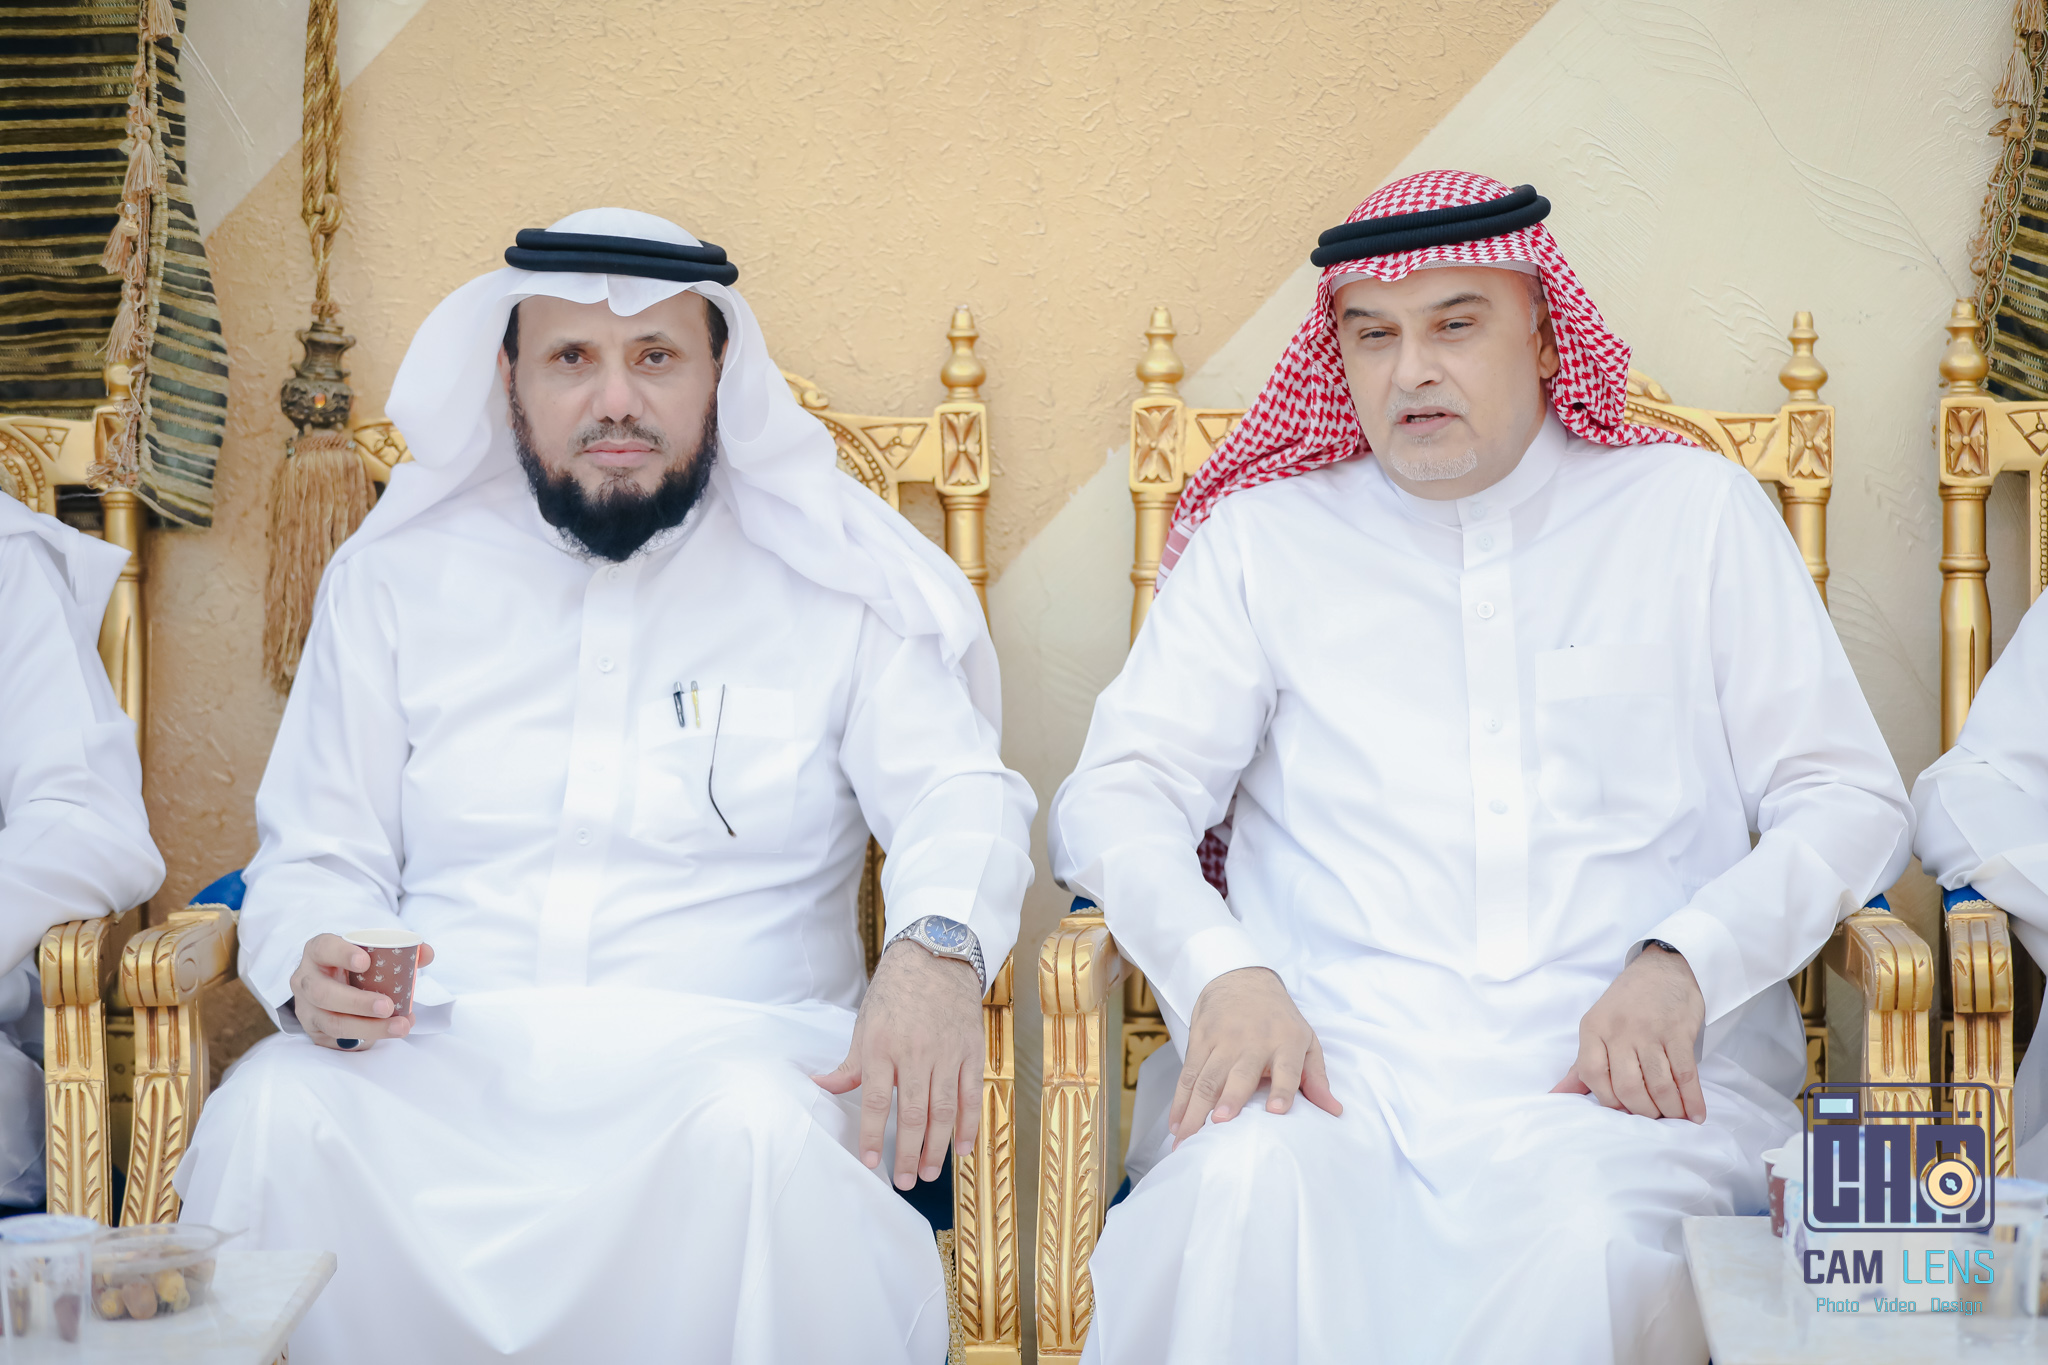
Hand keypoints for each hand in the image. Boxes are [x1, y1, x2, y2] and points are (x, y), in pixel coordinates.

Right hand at [287, 933, 434, 1051]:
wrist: (330, 990)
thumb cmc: (353, 969)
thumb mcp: (368, 955)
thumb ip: (398, 952)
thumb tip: (426, 953)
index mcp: (319, 953)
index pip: (323, 948)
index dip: (342, 954)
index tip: (366, 961)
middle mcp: (306, 979)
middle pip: (323, 993)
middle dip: (358, 1002)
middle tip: (388, 1006)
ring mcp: (307, 1008)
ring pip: (332, 1022)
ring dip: (368, 1027)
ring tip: (399, 1026)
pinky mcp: (314, 1031)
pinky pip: (337, 1040)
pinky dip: (365, 1039)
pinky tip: (385, 1036)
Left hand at [812, 940, 983, 1190]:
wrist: (936, 957)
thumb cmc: (895, 992)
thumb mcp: (865, 1023)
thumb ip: (850, 1064)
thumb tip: (821, 1087)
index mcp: (882, 1047)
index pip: (875, 1101)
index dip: (871, 1135)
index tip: (870, 1163)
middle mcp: (915, 1053)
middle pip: (911, 1114)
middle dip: (907, 1152)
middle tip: (904, 1181)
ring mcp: (947, 1053)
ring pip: (942, 1109)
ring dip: (936, 1146)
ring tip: (928, 1172)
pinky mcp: (971, 1051)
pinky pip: (971, 1094)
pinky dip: (967, 1123)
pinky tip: (962, 1147)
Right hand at [1168, 966, 1340, 1144]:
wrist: (1242, 978)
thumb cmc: (1279, 1019)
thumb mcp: (1305, 1040)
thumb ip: (1317, 1078)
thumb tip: (1334, 1111)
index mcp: (1286, 1042)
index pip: (1287, 1068)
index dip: (1283, 1089)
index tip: (1277, 1111)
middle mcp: (1253, 1040)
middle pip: (1239, 1073)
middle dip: (1229, 1098)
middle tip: (1220, 1124)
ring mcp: (1223, 1039)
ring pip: (1206, 1078)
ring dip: (1195, 1109)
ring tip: (1188, 1137)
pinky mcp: (1200, 1039)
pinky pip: (1188, 1074)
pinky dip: (1179, 1101)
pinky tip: (1176, 1124)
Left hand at [1550, 943, 1705, 1120]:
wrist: (1663, 968)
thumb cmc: (1627, 1004)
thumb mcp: (1597, 1026)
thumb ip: (1581, 1064)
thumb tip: (1557, 1095)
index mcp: (1593, 1028)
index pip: (1592, 1075)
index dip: (1608, 1100)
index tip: (1623, 1111)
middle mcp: (1619, 1030)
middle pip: (1627, 1086)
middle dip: (1643, 1111)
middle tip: (1653, 1119)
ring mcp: (1650, 1030)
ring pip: (1659, 1084)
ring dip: (1669, 1109)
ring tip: (1674, 1118)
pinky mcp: (1679, 1032)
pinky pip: (1685, 1074)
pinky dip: (1692, 1099)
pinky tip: (1695, 1114)